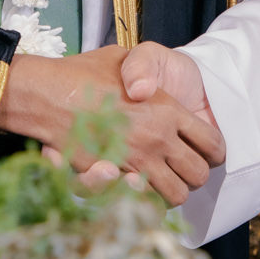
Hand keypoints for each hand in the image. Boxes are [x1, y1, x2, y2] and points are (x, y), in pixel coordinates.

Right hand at [0, 45, 224, 206]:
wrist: (45, 93)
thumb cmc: (86, 72)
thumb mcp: (122, 57)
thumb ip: (144, 68)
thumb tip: (145, 91)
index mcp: (167, 110)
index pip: (213, 144)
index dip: (214, 151)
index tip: (205, 151)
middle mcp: (157, 139)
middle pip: (198, 176)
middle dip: (193, 175)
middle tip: (182, 168)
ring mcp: (135, 162)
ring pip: (175, 195)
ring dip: (172, 192)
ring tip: (163, 180)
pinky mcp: (113, 178)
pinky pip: (144, 202)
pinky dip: (146, 200)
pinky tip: (140, 186)